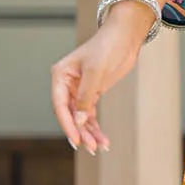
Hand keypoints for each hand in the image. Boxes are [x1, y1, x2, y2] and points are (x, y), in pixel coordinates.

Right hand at [49, 6, 151, 153]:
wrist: (125, 37)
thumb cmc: (107, 47)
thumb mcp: (96, 71)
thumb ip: (86, 97)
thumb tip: (80, 121)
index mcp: (60, 76)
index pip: (60, 105)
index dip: (67, 124)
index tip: (76, 140)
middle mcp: (66, 84)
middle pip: (70, 115)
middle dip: (81, 132)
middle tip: (91, 148)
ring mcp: (79, 90)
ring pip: (81, 118)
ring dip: (90, 133)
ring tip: (100, 147)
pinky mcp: (92, 93)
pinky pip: (90, 115)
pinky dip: (96, 127)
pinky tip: (103, 139)